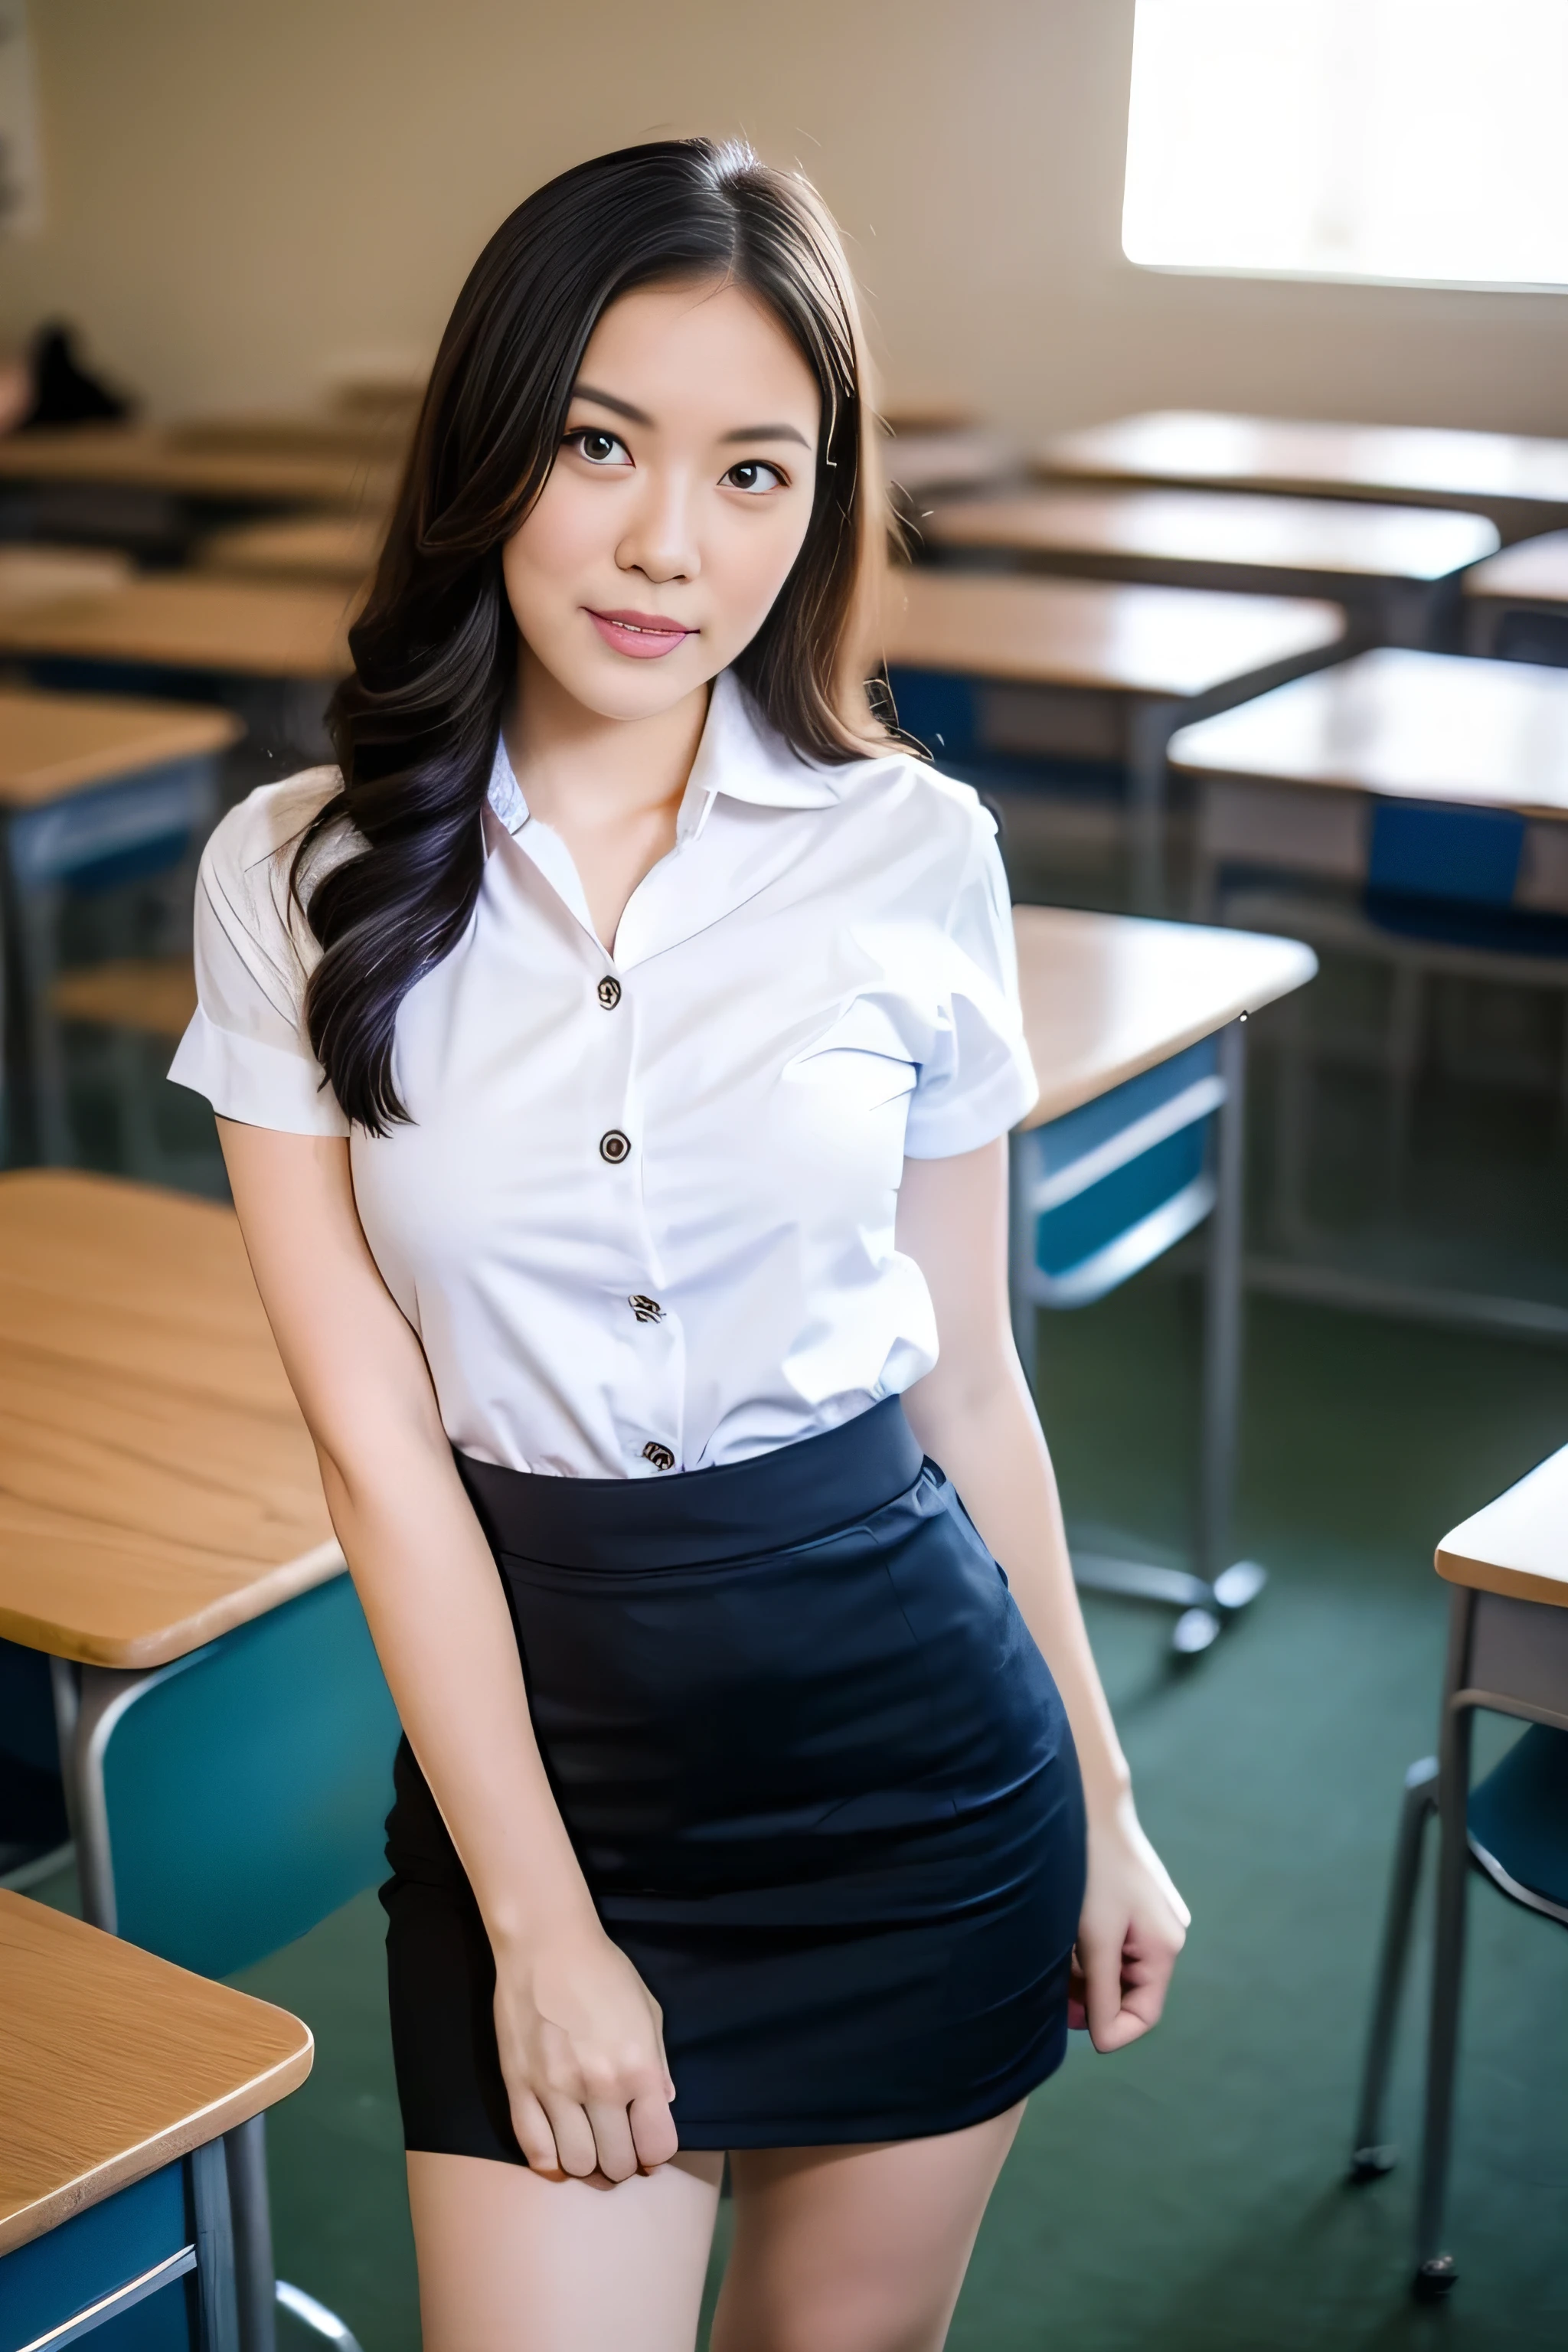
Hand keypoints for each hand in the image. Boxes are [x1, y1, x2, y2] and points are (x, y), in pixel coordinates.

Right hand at [491, 1916, 677, 2180]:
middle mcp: (599, 2086)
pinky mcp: (519, 2086)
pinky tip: (559, 2149)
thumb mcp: (648, 2012)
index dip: (656, 2152)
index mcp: (637, 2067)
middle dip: (623, 2162)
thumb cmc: (604, 1971)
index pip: (657, 2146)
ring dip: (587, 2164)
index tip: (649, 2144)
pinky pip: (534, 2149)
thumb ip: (658, 2065)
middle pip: (617, 2163)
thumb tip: (662, 2106)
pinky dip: (550, 2162)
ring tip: (589, 2145)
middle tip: (618, 2145)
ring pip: (577, 2164)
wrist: (546, 1942)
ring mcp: (555, 2089)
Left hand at [1068, 1788, 1188, 2051]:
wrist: (1090, 1807)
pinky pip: (1116, 1944)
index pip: (1145, 2014)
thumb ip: (1102, 1993)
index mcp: (1166, 1948)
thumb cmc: (1093, 1874)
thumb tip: (1104, 2041)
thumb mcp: (1096, 1940)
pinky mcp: (1135, 1904)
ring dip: (1089, 1975)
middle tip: (1054, 1994)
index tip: (1070, 2023)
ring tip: (1056, 1967)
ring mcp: (1152, 1919)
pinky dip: (1092, 1953)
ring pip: (1119, 1968)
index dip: (1110, 2029)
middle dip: (1094, 1999)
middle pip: (1131, 1991)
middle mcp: (1167, 1936)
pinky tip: (1066, 1945)